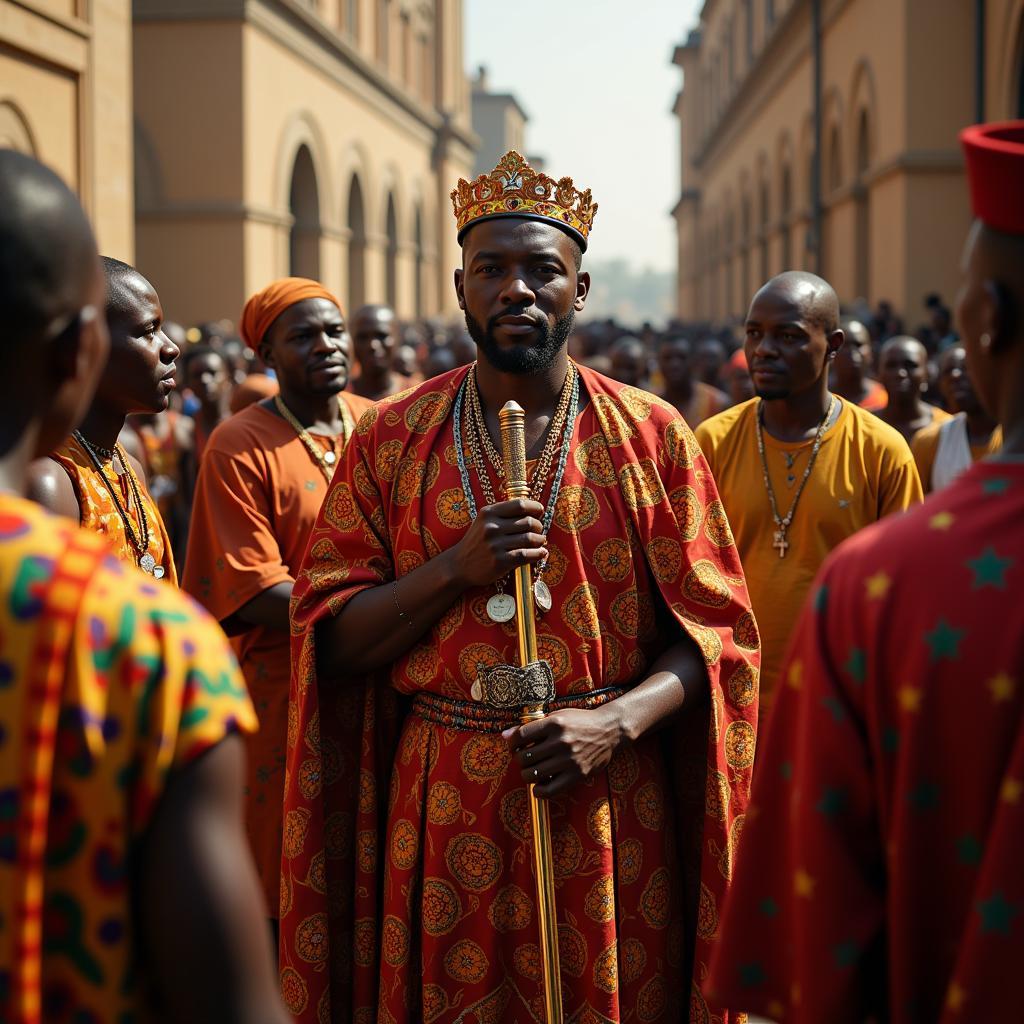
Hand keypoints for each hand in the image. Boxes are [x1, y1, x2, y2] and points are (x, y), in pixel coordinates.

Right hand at [451, 498, 547, 587]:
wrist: (458, 565)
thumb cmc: (477, 542)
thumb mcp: (483, 521)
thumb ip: (504, 514)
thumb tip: (535, 511)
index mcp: (488, 513)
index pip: (520, 505)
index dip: (535, 507)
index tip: (539, 512)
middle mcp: (491, 527)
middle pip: (528, 522)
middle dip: (538, 527)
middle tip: (538, 531)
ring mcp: (495, 545)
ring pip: (530, 539)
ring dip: (540, 540)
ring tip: (539, 542)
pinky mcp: (499, 562)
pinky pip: (526, 555)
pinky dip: (538, 554)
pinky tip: (541, 553)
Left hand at [502, 706, 624, 798]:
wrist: (609, 730)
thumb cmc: (580, 722)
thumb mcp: (557, 716)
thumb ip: (532, 726)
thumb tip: (505, 735)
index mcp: (554, 724)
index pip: (520, 736)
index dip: (512, 743)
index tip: (514, 746)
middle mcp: (561, 741)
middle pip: (524, 757)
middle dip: (519, 759)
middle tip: (524, 758)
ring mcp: (569, 759)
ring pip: (532, 774)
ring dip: (526, 774)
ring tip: (531, 770)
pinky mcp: (577, 775)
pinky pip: (549, 790)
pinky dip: (538, 791)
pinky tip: (539, 785)